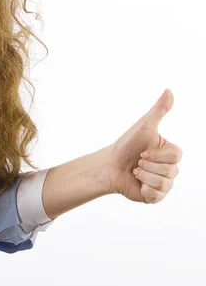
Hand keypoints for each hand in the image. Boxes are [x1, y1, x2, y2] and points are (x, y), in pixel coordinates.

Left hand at [106, 89, 181, 203]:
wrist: (110, 165)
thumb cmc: (126, 144)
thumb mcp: (144, 126)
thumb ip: (159, 109)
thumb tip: (169, 89)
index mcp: (169, 152)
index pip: (176, 156)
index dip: (157, 155)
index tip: (142, 152)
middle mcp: (170, 168)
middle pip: (171, 171)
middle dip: (148, 165)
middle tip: (137, 161)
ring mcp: (164, 183)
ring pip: (164, 184)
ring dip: (144, 176)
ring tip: (135, 171)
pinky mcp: (156, 196)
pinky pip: (158, 196)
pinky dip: (144, 189)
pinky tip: (137, 183)